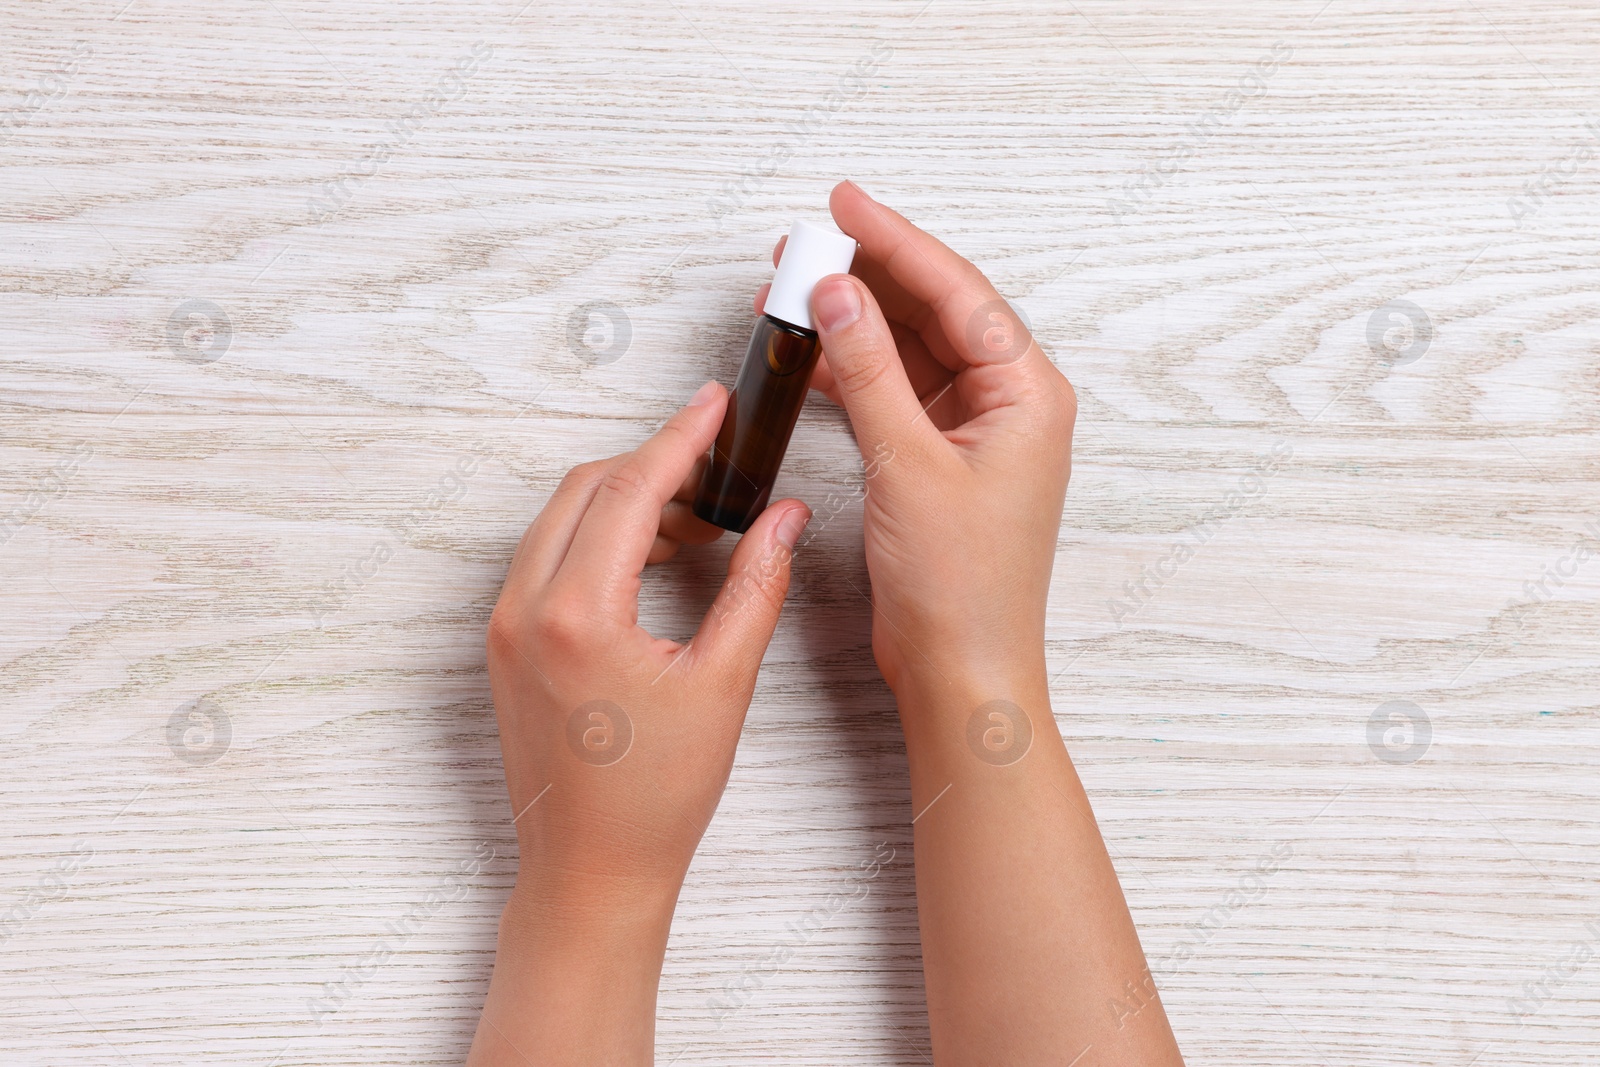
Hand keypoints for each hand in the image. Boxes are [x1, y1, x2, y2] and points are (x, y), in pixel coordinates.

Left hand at [469, 381, 809, 1064]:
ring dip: (624, 502)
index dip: (679, 438)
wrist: (589, 873)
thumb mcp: (723, 684)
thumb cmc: (654, 798)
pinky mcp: (503, 646)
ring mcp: (503, 627)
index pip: (629, 489)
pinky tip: (652, 560)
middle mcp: (523, 609)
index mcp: (576, 614)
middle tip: (715, 463)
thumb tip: (783, 518)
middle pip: (586, 489)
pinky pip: (546, 559)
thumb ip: (755, 586)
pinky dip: (597, 539)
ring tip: (698, 521)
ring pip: (560, 520)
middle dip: (652, 465)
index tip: (713, 405)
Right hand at [758, 181, 1075, 693]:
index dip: (895, 242)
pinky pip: (897, 392)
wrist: (960, 671)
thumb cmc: (961, 587)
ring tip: (792, 292)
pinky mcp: (942, 460)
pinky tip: (812, 354)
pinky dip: (855, 372)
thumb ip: (869, 373)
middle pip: (935, 311)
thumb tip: (838, 294)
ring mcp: (976, 432)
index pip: (957, 292)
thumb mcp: (908, 465)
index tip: (843, 205)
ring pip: (911, 350)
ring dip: (855, 323)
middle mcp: (1010, 404)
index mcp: (1028, 394)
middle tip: (804, 246)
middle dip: (869, 276)